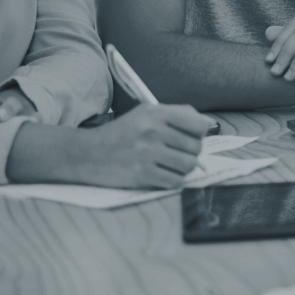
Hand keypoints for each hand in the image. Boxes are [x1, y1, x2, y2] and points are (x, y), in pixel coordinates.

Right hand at [77, 103, 210, 188]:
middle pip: (196, 147)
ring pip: (189, 165)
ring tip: (171, 165)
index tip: (191, 138)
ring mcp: (147, 153)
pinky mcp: (142, 174)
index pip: (198, 124)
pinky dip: (174, 181)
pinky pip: (176, 181)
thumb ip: (178, 114)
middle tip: (177, 154)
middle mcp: (152, 130)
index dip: (200, 134)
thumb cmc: (121, 134)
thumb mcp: (145, 113)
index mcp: (155, 112)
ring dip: (183, 168)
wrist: (86, 154)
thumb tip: (208, 124)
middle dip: (191, 153)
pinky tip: (163, 175)